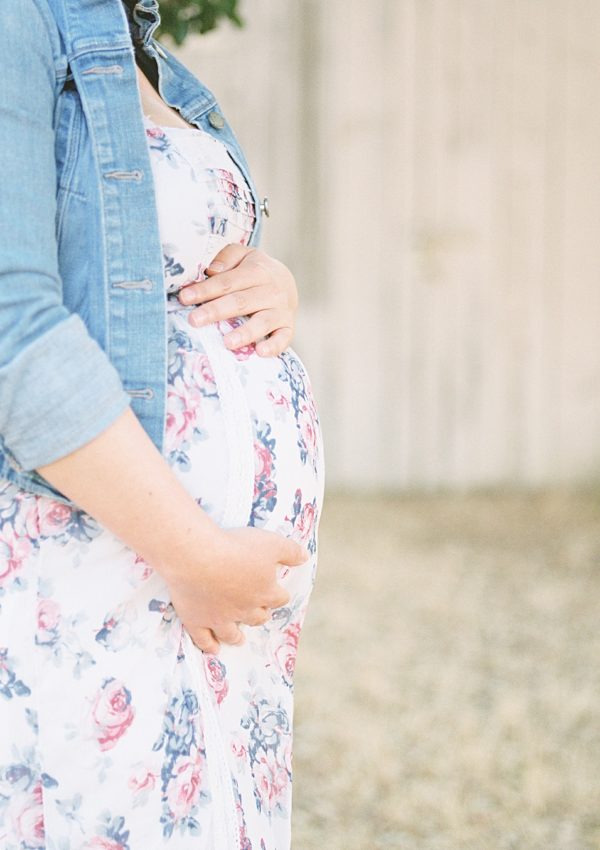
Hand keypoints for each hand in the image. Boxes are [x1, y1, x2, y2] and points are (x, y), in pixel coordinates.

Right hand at [165, 526, 308, 653]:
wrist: (198, 557)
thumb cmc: (237, 547)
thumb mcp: (271, 543)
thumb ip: (291, 551)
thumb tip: (304, 558)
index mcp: (265, 591)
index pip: (279, 598)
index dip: (278, 595)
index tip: (277, 593)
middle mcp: (245, 609)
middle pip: (258, 617)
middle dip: (260, 615)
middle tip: (259, 614)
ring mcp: (220, 618)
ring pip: (232, 633)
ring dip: (237, 637)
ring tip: (239, 639)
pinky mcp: (196, 620)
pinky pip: (204, 639)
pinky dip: (209, 646)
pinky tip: (213, 650)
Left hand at [177, 244, 298, 355]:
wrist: (287, 283)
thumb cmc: (255, 271)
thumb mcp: (244, 255)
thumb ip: (227, 257)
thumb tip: (212, 270)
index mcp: (257, 271)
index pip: (227, 282)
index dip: (205, 290)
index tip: (184, 298)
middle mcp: (271, 291)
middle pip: (240, 302)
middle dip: (216, 311)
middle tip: (195, 320)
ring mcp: (281, 310)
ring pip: (262, 322)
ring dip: (245, 333)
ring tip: (227, 343)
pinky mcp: (288, 327)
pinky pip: (283, 338)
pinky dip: (274, 346)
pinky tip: (260, 352)